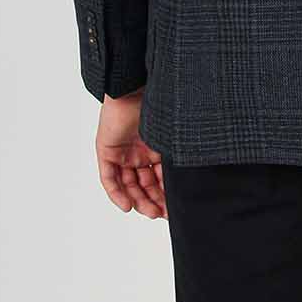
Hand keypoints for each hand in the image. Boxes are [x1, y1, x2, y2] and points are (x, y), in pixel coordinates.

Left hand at [96, 91, 165, 218]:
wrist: (135, 88)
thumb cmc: (157, 104)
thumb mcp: (170, 138)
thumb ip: (177, 156)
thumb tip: (195, 177)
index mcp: (155, 149)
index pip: (158, 178)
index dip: (165, 194)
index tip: (173, 208)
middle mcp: (138, 153)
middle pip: (143, 184)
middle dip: (152, 201)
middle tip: (161, 214)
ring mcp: (122, 153)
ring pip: (127, 185)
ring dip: (137, 200)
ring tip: (148, 212)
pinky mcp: (106, 152)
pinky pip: (109, 178)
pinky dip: (116, 193)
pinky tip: (127, 205)